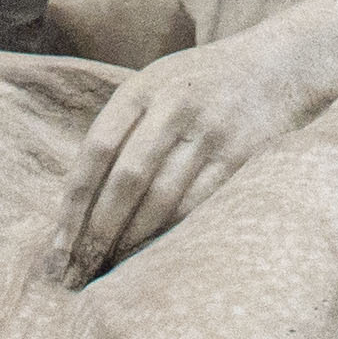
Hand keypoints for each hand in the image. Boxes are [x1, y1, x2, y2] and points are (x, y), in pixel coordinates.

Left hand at [56, 29, 336, 280]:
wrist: (279, 64)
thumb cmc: (201, 86)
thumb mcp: (154, 87)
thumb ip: (119, 131)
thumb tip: (75, 204)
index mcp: (141, 89)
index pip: (96, 151)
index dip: (74, 204)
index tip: (58, 248)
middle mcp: (174, 106)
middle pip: (126, 181)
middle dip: (99, 234)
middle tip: (79, 274)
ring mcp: (211, 131)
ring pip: (162, 199)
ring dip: (132, 242)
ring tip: (110, 273)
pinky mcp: (243, 156)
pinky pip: (199, 206)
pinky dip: (173, 236)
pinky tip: (155, 259)